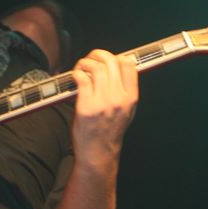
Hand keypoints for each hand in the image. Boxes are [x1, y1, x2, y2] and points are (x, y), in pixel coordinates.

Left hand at [71, 49, 138, 167]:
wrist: (98, 153)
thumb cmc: (110, 132)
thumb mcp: (127, 111)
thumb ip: (125, 90)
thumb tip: (118, 68)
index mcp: (131, 98)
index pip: (129, 64)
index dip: (116, 57)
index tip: (108, 60)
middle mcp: (119, 98)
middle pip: (111, 62)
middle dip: (98, 55)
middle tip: (91, 59)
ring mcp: (103, 102)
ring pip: (96, 67)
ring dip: (85, 63)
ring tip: (81, 68)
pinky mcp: (86, 106)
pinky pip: (82, 79)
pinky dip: (77, 73)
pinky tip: (76, 77)